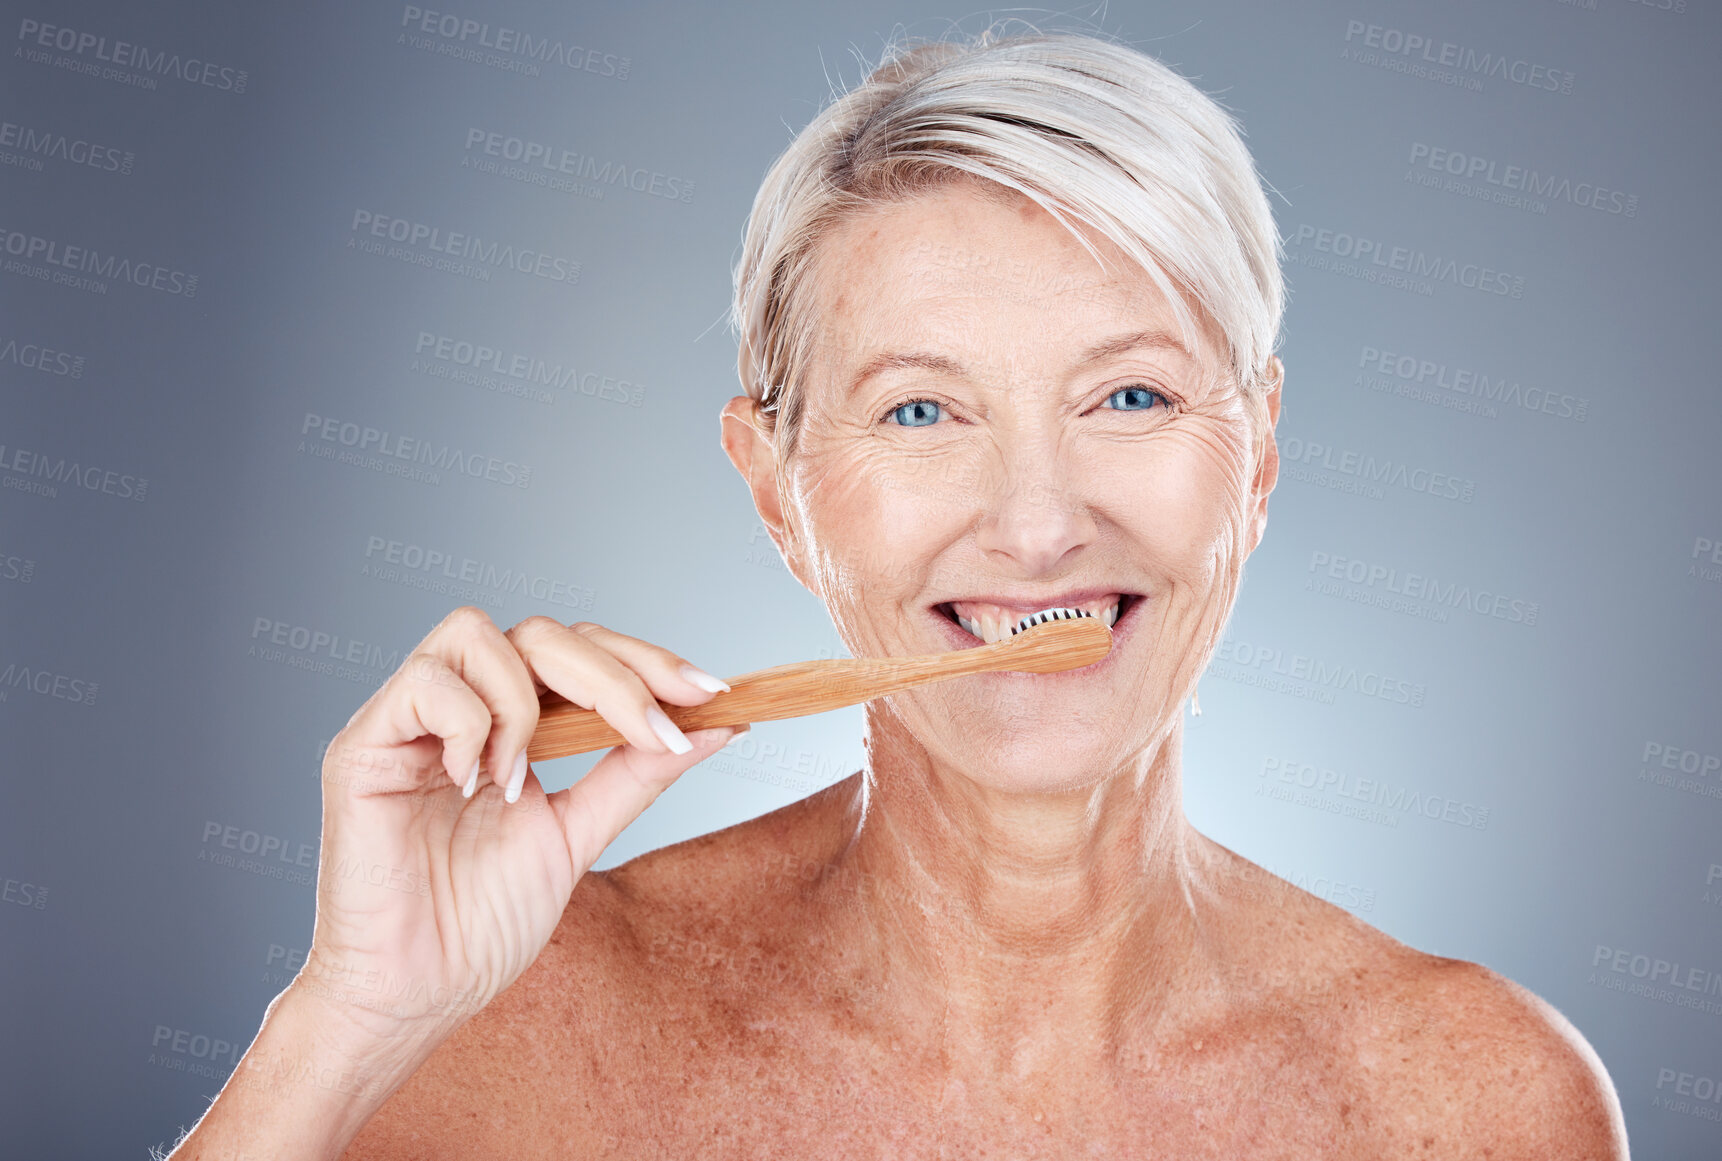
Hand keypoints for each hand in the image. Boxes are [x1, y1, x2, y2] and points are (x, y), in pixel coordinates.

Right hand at [296, 607, 738, 1041]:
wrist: (417, 995)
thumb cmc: (482, 924)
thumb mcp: (578, 835)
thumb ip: (637, 774)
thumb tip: (719, 724)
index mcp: (507, 723)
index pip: (577, 652)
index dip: (644, 661)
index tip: (711, 694)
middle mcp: (457, 707)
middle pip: (540, 632)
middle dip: (612, 674)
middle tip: (653, 731)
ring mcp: (406, 720)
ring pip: (475, 633)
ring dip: (523, 706)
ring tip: (520, 784)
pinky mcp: (361, 744)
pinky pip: (424, 682)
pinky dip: (467, 724)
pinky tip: (473, 785)